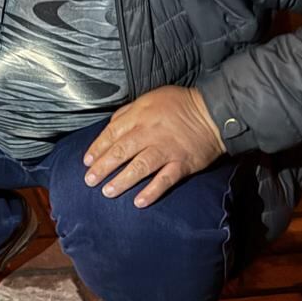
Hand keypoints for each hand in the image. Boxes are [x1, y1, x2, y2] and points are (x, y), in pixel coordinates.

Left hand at [83, 86, 225, 207]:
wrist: (214, 113)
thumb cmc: (179, 105)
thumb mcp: (149, 98)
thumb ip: (128, 113)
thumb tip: (109, 128)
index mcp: (140, 116)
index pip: (112, 133)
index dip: (97, 148)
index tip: (87, 161)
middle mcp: (150, 133)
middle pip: (121, 151)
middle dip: (103, 167)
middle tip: (90, 180)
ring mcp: (167, 149)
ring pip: (140, 166)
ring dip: (122, 181)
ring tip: (108, 192)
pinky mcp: (183, 163)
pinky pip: (165, 180)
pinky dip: (152, 191)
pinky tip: (139, 202)